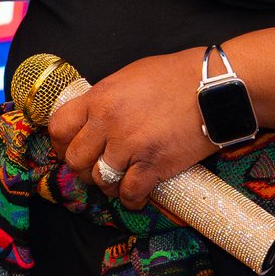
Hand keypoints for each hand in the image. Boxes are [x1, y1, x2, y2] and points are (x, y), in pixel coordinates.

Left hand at [47, 48, 211, 209]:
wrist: (215, 88)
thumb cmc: (176, 76)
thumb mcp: (130, 76)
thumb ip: (106, 98)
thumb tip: (92, 117)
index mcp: (100, 98)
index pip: (59, 127)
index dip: (60, 142)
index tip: (69, 147)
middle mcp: (109, 123)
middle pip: (75, 160)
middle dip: (84, 166)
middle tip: (97, 166)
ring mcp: (131, 146)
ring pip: (100, 180)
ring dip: (108, 183)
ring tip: (121, 177)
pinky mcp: (154, 166)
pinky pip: (129, 194)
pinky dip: (132, 199)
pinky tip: (138, 194)